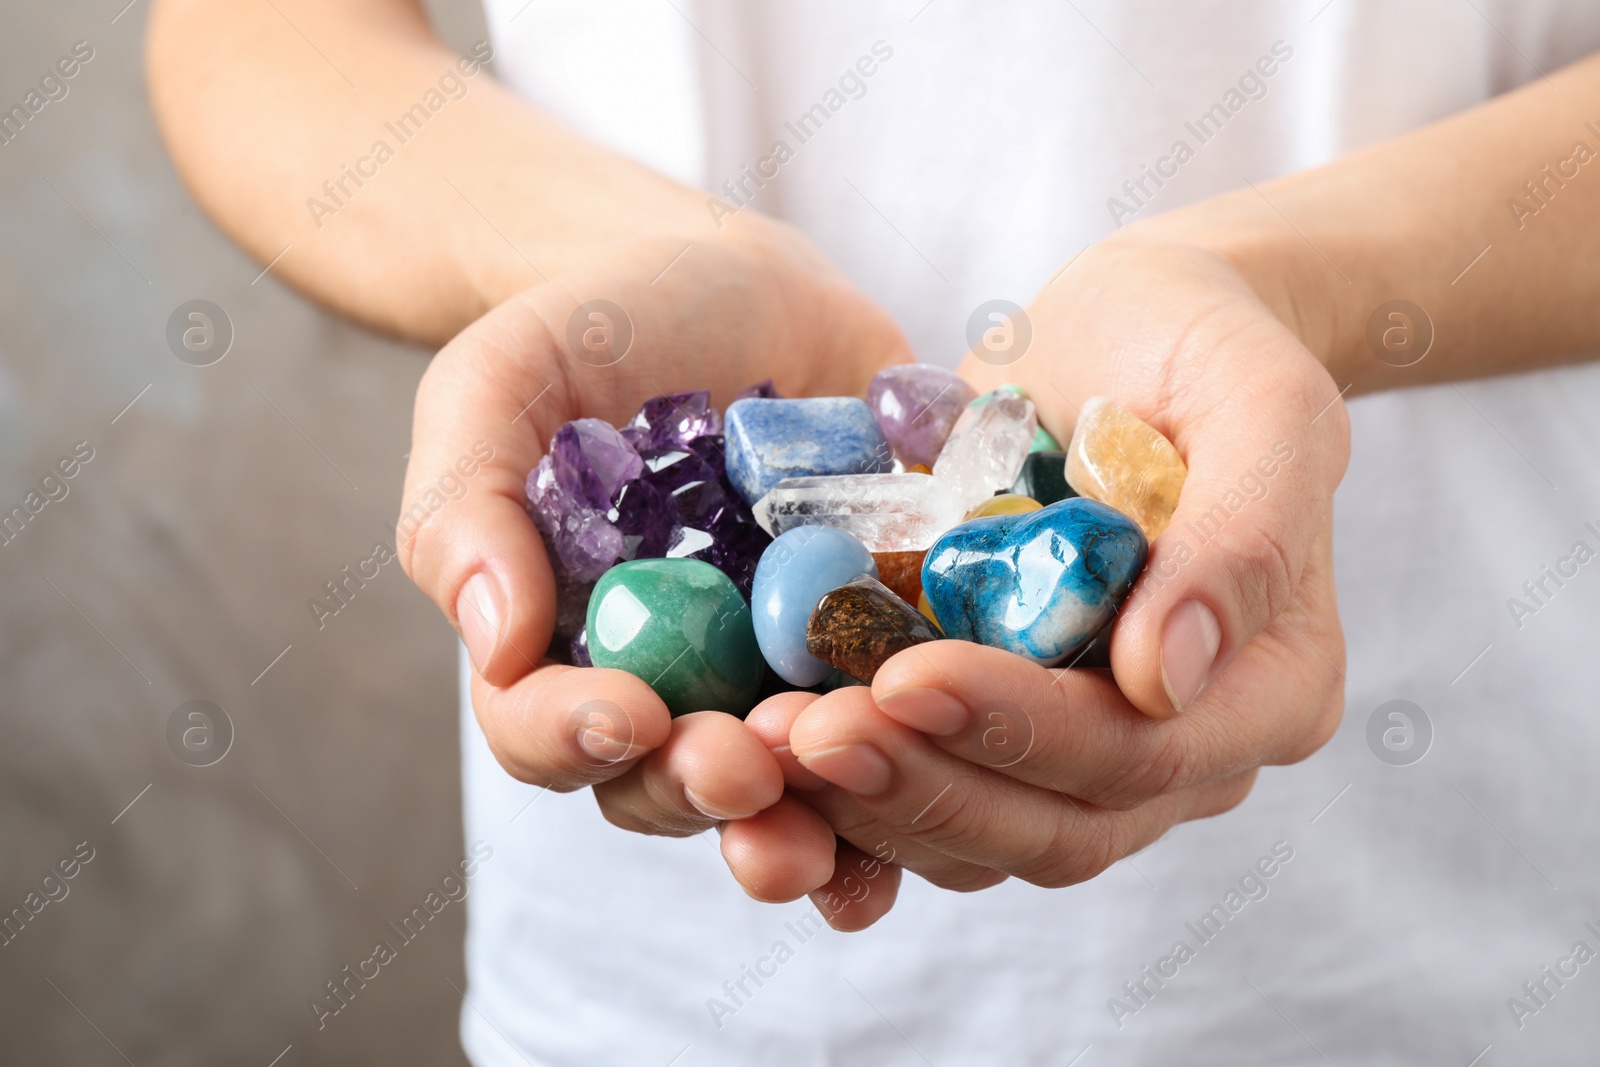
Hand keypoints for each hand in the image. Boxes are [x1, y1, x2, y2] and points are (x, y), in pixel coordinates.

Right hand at [396, 214, 911, 902]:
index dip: (575, 741)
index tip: (623, 715)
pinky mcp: (882, 635)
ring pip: (796, 783)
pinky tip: (958, 750)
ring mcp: (781, 671)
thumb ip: (466, 505)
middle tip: (745, 765)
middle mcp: (675, 683)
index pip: (546, 732)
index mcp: (567, 646)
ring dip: (823, 806)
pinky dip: (932, 747)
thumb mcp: (500, 383)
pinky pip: (910, 716)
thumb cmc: (595, 327)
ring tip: (850, 777)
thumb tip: (498, 646)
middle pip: (674, 784)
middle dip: (705, 789)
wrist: (733, 277)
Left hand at [744, 222, 1351, 925]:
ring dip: (870, 803)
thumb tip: (1167, 678)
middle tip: (806, 733)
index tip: (905, 672)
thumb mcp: (1258, 398)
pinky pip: (926, 793)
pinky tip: (768, 743)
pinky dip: (849, 787)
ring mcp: (1086, 752)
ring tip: (766, 740)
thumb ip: (1240, 535)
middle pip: (1055, 826)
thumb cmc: (1207, 346)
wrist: (1131, 334)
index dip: (1020, 728)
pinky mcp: (999, 729)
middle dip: (924, 785)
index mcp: (1266, 689)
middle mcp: (1182, 748)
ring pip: (982, 835)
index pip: (1140, 752)